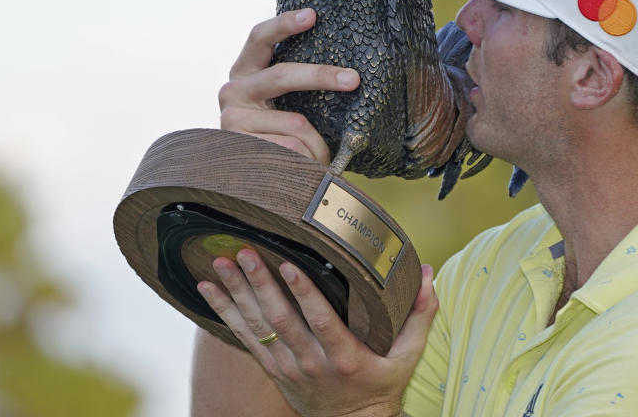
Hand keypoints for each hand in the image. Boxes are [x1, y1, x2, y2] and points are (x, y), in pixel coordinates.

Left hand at [197, 249, 437, 416]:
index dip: (303, 292)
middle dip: (260, 284)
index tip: (289, 265)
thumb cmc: (381, 385)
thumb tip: (429, 274)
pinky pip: (244, 337)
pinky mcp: (273, 368)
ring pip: (258, 326)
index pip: (320, 320)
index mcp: (345, 356)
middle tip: (246, 252)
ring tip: (221, 262)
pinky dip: (225, 311)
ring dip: (236, 293)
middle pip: (281, 319)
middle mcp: (311, 362)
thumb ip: (420, 314)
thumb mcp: (407, 356)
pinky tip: (208, 288)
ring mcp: (288, 366)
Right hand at [218, 9, 360, 163]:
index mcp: (246, 71)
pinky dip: (307, 159)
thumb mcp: (286, 103)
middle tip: (354, 79)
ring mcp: (232, 119)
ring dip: (317, 143)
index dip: (285, 24)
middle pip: (283, 75)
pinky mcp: (241, 148)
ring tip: (318, 156)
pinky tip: (301, 166)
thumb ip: (299, 85)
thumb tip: (345, 72)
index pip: (260, 38)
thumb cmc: (280, 133)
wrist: (253, 179)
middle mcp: (233, 90)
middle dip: (322, 76)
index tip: (312, 15)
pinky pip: (292, 149)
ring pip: (296, 123)